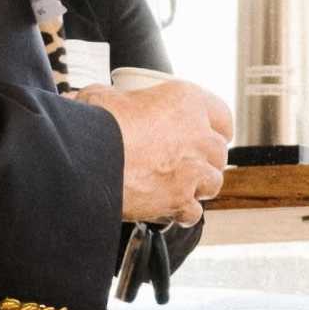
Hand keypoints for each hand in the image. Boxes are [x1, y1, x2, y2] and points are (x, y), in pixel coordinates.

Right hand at [85, 76, 231, 225]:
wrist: (86, 162)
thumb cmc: (95, 125)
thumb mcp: (103, 96)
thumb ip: (114, 97)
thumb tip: (102, 100)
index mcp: (186, 102)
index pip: (222, 116)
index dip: (216, 128)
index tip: (208, 134)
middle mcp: (198, 135)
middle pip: (218, 152)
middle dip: (205, 159)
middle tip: (185, 163)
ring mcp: (193, 170)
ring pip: (212, 183)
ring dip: (197, 186)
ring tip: (176, 186)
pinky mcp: (181, 200)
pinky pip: (193, 211)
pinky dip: (180, 212)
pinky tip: (164, 208)